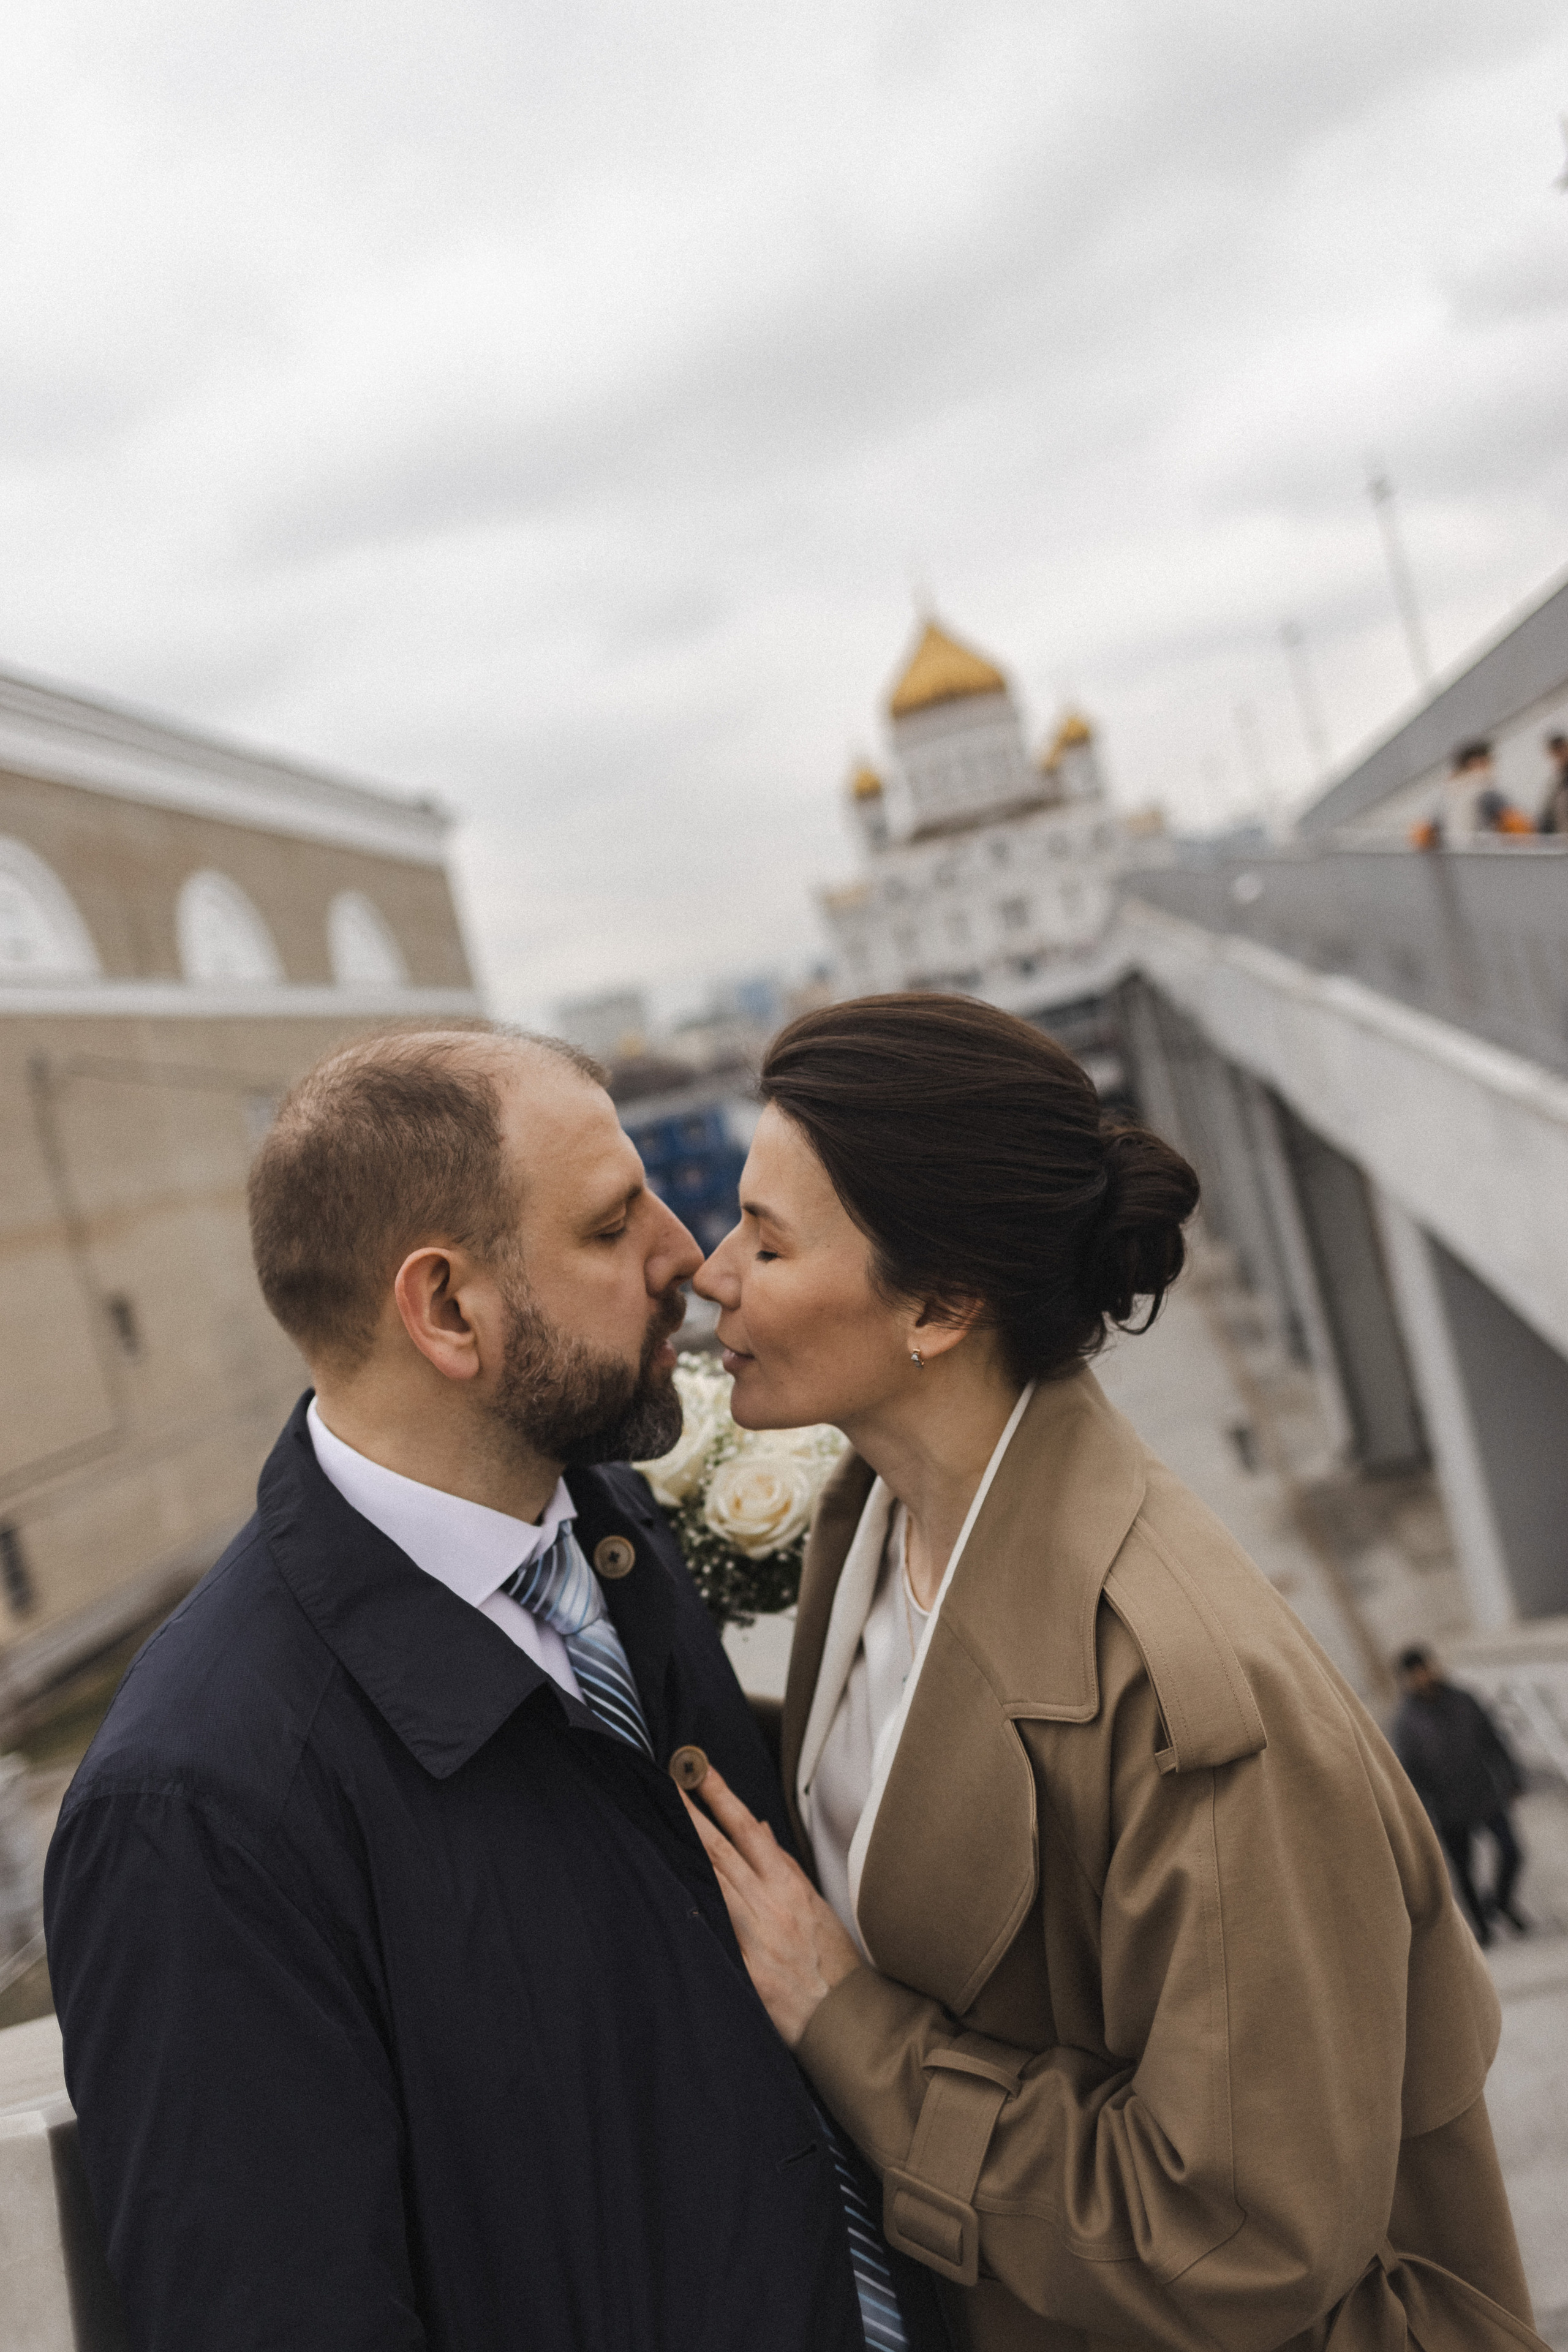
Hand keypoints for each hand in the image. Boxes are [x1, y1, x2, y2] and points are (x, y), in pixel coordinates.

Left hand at [683, 1766, 862, 2047]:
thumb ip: (782, 1865)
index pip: (747, 1828)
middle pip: (720, 1849)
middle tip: (665, 1781)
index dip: (721, 1796)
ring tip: (658, 1819)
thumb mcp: (814, 1903)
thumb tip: (757, 1827)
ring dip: (683, 1848)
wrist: (839, 2014)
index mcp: (787, 1884)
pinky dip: (691, 1903)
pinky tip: (666, 1883)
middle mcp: (767, 1903)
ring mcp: (750, 1935)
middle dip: (690, 1812)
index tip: (699, 1769)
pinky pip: (710, 1928)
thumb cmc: (830, 1958)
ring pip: (709, 1880)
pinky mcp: (739, 1966)